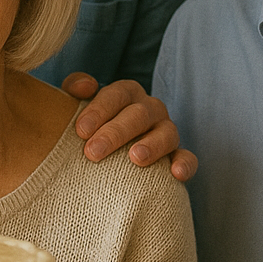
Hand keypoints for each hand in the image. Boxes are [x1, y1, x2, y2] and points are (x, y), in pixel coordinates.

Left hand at [62, 74, 197, 181]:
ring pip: (166, 133)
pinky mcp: (177, 155)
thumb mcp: (77, 103)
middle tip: (93, 152)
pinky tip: (175, 174)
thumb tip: (84, 87)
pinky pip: (187, 157)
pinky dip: (184, 164)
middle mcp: (150, 108)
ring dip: (152, 145)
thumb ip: (75, 87)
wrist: (106, 153)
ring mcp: (166, 131)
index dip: (99, 110)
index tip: (80, 130)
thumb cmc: (90, 124)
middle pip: (139, 114)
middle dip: (115, 132)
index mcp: (127, 93)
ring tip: (135, 158)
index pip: (117, 94)